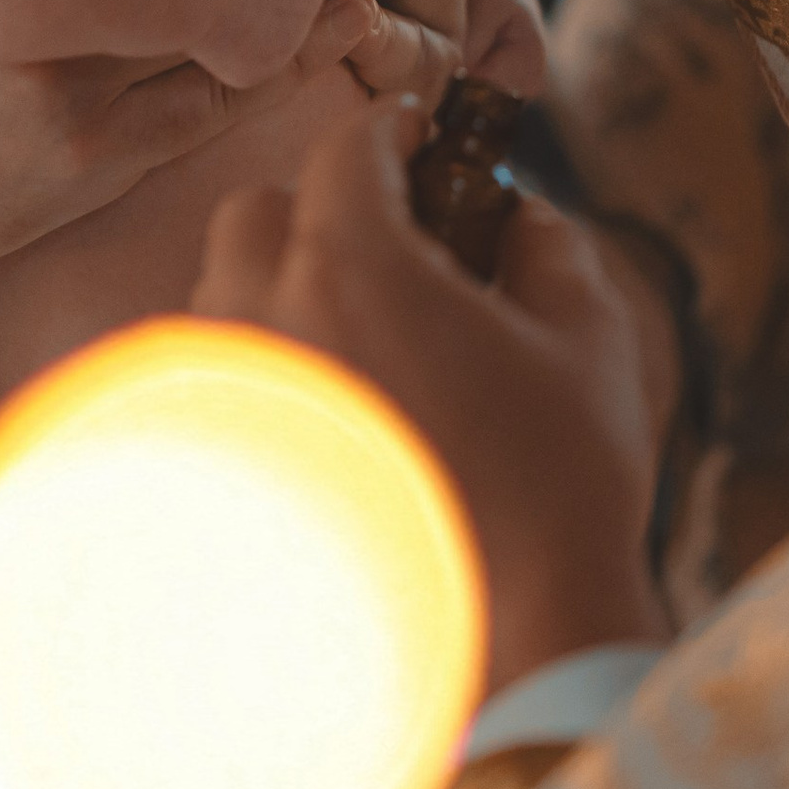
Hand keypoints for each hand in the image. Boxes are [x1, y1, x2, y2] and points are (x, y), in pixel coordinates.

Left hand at [194, 101, 663, 694]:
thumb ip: (546, 244)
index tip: (425, 144)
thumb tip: (516, 216)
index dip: (396, 133)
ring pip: (224, 301)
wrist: (506, 654)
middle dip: (323, 213)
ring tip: (365, 353)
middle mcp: (259, 318)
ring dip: (284, 298)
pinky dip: (259, 384)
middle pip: (261, 213)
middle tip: (396, 253)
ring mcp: (220, 404)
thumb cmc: (556, 489)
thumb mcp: (587, 339)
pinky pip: (212, 393)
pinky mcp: (201, 478)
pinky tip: (327, 433)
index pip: (348, 147)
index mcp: (352, 266)